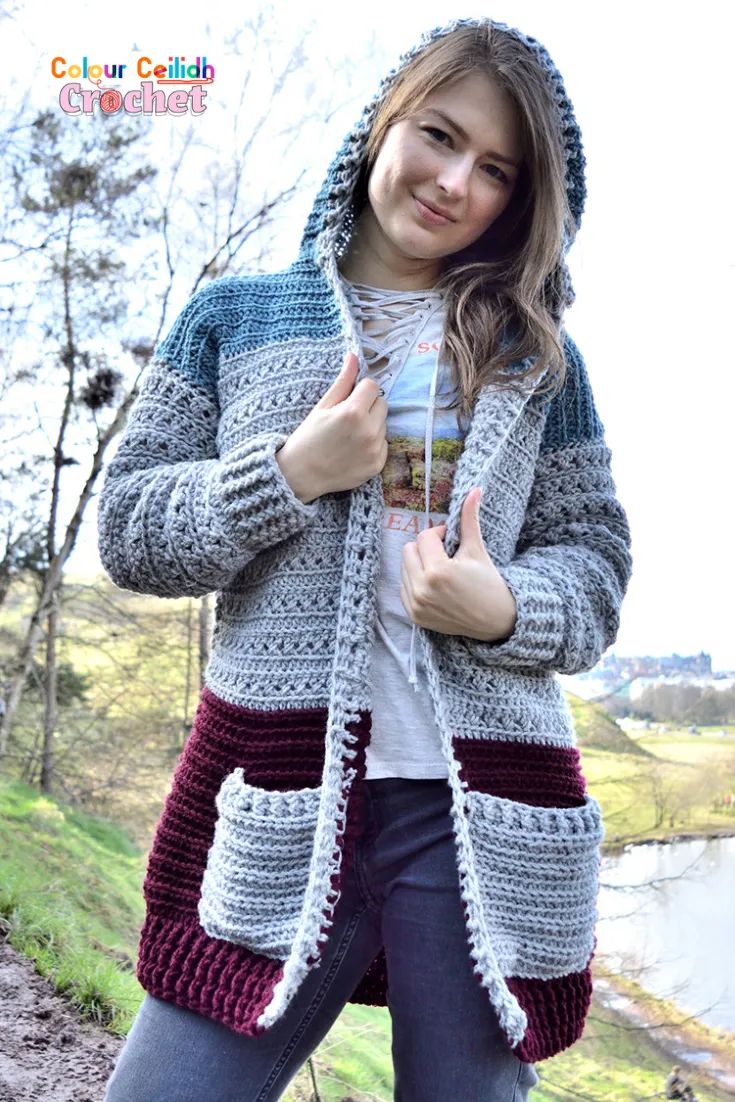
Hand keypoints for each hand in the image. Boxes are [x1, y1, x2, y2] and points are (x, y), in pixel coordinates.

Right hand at [276, 351, 388, 501]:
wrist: (302, 474)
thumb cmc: (308, 437)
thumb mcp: (323, 406)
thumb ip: (343, 381)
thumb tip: (354, 356)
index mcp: (353, 412)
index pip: (372, 386)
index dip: (360, 390)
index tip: (348, 400)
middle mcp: (368, 431)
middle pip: (382, 403)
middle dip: (368, 406)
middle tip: (348, 419)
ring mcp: (375, 450)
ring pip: (384, 425)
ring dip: (371, 425)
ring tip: (349, 436)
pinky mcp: (377, 465)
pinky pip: (384, 445)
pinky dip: (373, 445)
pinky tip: (353, 450)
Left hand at [400, 487, 517, 642]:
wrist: (495, 621)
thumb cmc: (489, 583)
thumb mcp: (477, 550)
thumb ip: (470, 519)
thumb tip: (474, 490)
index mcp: (438, 571)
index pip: (424, 537)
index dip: (439, 534)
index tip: (452, 542)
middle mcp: (422, 589)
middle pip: (409, 550)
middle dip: (426, 548)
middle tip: (446, 556)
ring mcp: (416, 605)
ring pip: (403, 567)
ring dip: (419, 564)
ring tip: (442, 572)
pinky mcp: (414, 616)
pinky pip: (403, 587)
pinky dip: (415, 582)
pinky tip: (436, 586)